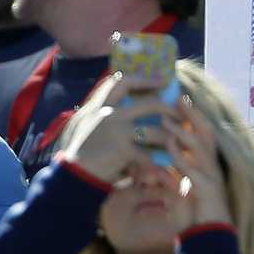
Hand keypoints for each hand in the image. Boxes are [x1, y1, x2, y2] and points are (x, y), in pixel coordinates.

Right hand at [63, 74, 177, 183]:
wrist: (73, 174)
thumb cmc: (82, 150)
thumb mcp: (88, 123)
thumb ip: (104, 111)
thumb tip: (123, 97)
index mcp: (101, 106)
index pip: (123, 81)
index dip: (145, 79)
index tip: (162, 80)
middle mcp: (109, 114)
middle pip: (150, 104)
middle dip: (170, 109)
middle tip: (181, 114)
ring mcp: (117, 132)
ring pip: (155, 131)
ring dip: (170, 137)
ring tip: (180, 141)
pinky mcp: (122, 150)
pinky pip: (149, 155)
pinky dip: (160, 163)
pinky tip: (170, 168)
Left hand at [162, 96, 232, 226]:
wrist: (211, 235)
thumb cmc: (196, 213)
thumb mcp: (182, 190)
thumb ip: (171, 176)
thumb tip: (156, 167)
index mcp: (208, 164)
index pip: (203, 133)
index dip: (194, 115)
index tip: (180, 98)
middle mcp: (213, 166)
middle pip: (206, 133)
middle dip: (193, 114)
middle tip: (178, 98)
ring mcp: (212, 176)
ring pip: (200, 148)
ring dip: (183, 133)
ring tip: (167, 120)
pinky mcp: (208, 190)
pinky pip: (194, 170)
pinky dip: (182, 158)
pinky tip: (170, 149)